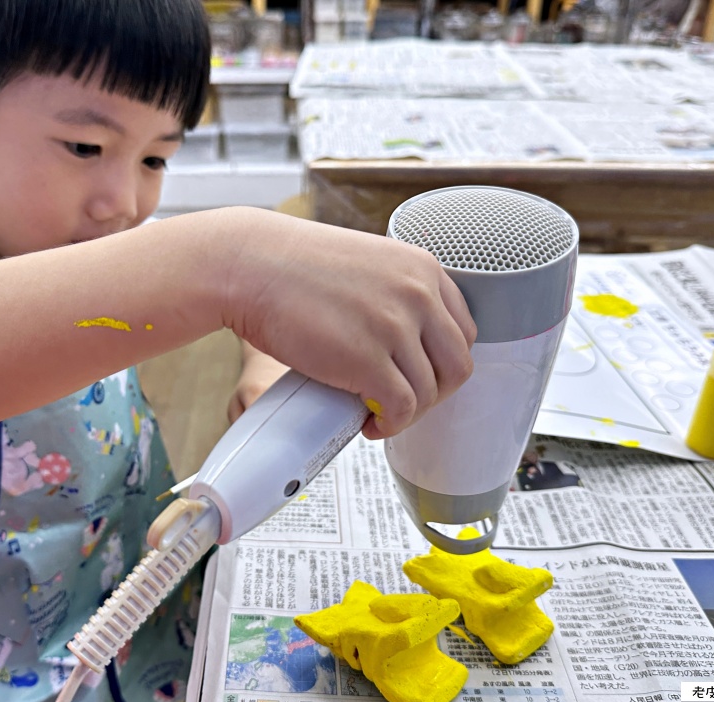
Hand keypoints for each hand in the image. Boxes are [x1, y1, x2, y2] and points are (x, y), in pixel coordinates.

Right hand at [223, 209, 476, 439]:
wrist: (251, 266)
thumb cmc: (294, 267)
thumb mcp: (367, 264)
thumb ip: (396, 294)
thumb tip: (406, 342)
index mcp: (423, 269)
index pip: (462, 331)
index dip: (441, 364)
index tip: (417, 376)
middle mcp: (419, 295)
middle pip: (456, 365)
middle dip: (432, 393)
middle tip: (400, 401)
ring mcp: (395, 327)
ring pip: (428, 392)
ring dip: (406, 414)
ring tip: (377, 414)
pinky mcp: (368, 360)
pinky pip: (401, 408)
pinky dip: (389, 425)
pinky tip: (369, 423)